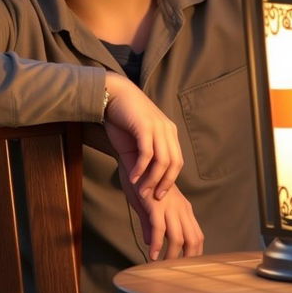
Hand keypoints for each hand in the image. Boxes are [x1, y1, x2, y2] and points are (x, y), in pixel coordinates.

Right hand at [103, 72, 182, 199]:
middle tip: (152, 198)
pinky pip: (147, 153)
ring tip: (141, 192)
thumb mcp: (140, 136)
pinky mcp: (144, 126)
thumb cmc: (124, 117)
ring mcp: (157, 126)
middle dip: (164, 184)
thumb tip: (145, 177)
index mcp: (169, 132)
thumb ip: (146, 153)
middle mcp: (167, 129)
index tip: (159, 195)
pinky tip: (132, 178)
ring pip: (162, 161)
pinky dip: (140, 169)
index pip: (177, 161)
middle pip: (174, 163)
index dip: (170, 180)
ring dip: (152, 180)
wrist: (114, 94)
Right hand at [118, 162, 203, 260]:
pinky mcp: (155, 204)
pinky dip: (157, 244)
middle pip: (193, 239)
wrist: (134, 159)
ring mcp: (169, 206)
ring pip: (178, 238)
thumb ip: (150, 225)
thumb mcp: (148, 207)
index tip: (185, 269)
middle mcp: (181, 207)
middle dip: (187, 260)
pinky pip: (159, 228)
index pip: (197, 236)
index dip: (195, 254)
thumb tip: (151, 243)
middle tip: (175, 274)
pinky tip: (152, 255)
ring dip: (171, 257)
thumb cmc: (141, 183)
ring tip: (162, 269)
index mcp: (183, 208)